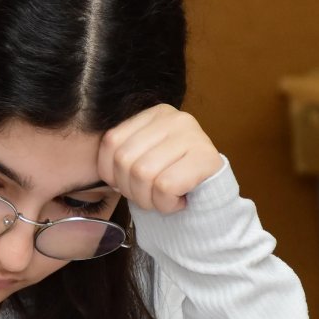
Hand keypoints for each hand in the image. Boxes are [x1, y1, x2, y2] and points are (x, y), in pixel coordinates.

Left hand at [98, 104, 222, 213]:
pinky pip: (165, 186)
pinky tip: (179, 201)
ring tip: (164, 199)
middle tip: (149, 197)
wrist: (212, 197)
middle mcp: (174, 118)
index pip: (111, 141)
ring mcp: (193, 135)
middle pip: (125, 159)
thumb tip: (105, 173)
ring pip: (143, 173)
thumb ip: (122, 155)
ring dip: (149, 199)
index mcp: (155, 114)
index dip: (111, 173)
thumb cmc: (172, 180)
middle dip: (131, 189)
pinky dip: (166, 204)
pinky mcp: (206, 158)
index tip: (127, 184)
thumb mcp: (144, 159)